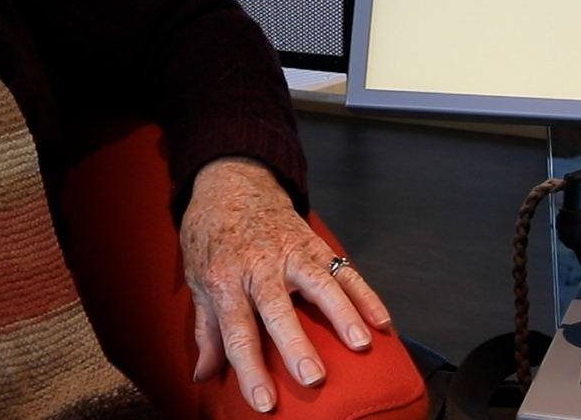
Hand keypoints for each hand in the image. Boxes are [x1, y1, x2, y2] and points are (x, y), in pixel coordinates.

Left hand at [179, 156, 393, 413]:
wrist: (231, 182)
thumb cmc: (212, 238)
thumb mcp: (198, 281)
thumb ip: (206, 331)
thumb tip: (204, 376)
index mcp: (224, 280)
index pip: (235, 332)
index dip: (250, 369)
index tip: (264, 402)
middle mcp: (258, 266)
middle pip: (277, 309)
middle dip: (295, 344)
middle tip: (312, 377)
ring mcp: (290, 253)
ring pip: (319, 283)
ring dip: (342, 314)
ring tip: (360, 344)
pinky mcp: (314, 244)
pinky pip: (344, 270)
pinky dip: (365, 295)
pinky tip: (382, 321)